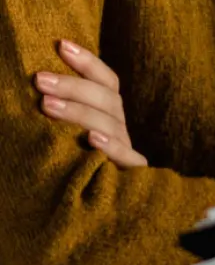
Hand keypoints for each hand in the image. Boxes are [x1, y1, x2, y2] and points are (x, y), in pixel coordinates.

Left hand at [33, 39, 147, 168]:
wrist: (90, 220)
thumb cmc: (66, 172)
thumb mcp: (62, 139)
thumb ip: (57, 113)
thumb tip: (34, 87)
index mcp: (109, 115)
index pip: (106, 81)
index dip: (87, 62)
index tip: (61, 44)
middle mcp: (119, 127)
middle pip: (106, 98)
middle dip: (73, 85)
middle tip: (39, 78)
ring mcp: (126, 150)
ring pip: (110, 121)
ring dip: (79, 110)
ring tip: (46, 104)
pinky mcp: (129, 176)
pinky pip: (123, 157)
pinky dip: (109, 145)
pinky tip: (91, 138)